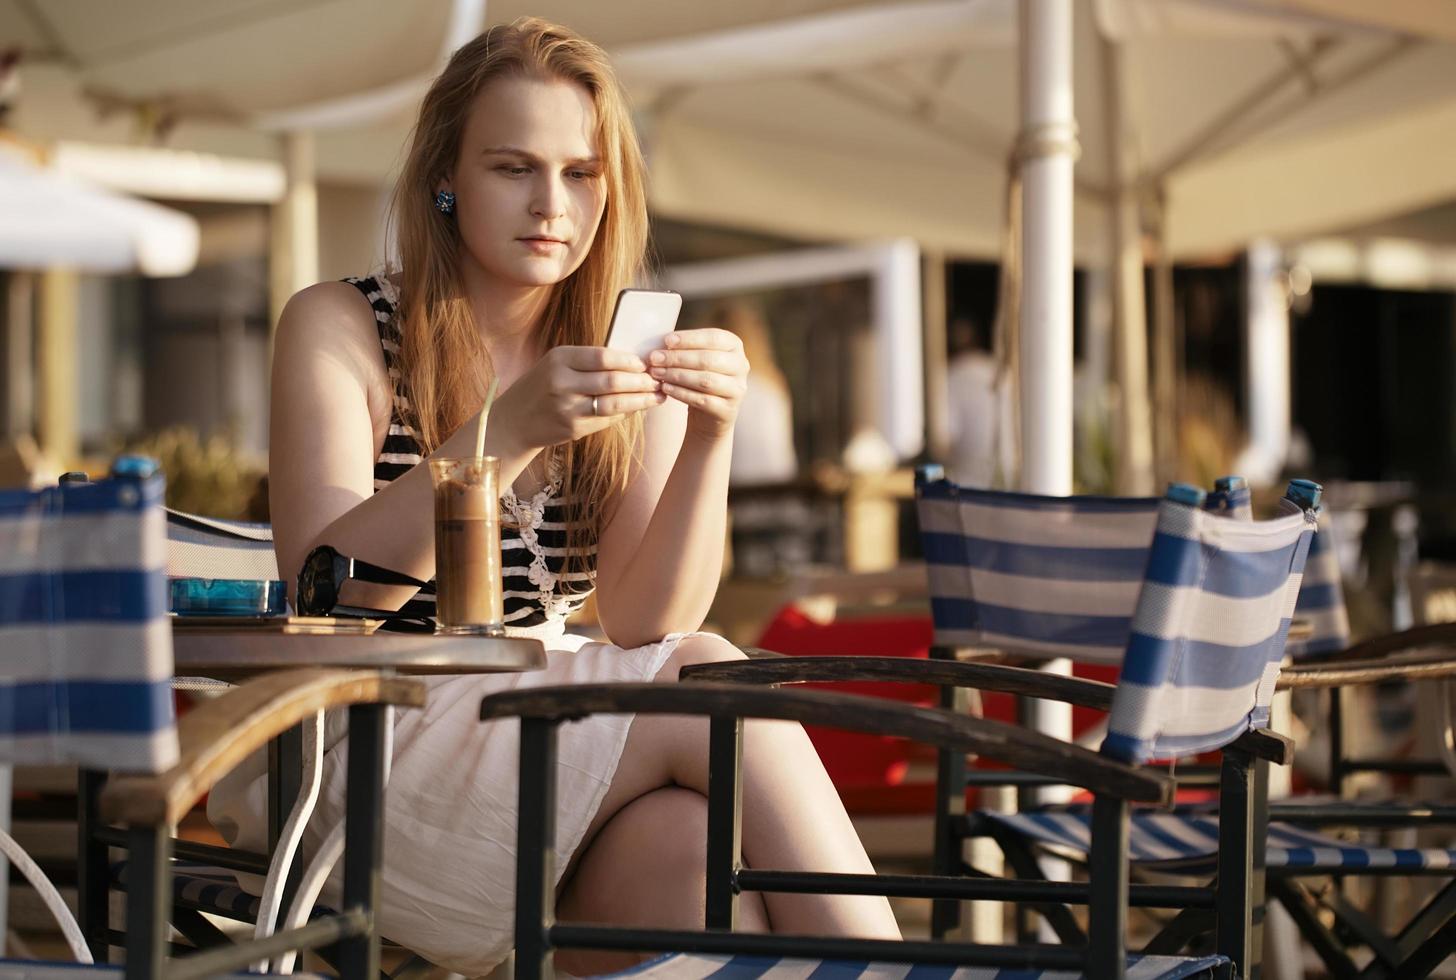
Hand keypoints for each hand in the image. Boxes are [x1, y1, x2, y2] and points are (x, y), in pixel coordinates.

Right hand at [493, 346, 663, 450]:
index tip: (645, 364)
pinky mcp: (573, 428)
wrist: (514, 420)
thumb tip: (633, 362)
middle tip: (658, 381)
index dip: (629, 361)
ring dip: (641, 400)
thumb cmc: (543, 386)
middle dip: (641, 382)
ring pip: (614, 403)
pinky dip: (626, 413)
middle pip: (612, 381)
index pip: (603, 356)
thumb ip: (589, 361)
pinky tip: (638, 408)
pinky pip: (607, 420)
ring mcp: (567, 407)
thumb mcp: (558, 364)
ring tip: (657, 396)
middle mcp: (562, 382)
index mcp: (559, 358)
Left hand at [648, 328, 749, 441]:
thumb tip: (660, 342)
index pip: (714, 338)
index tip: (666, 340)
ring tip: (657, 373)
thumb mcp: (695, 357)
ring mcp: (737, 389)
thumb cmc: (698, 376)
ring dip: (678, 376)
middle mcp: (741, 365)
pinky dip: (681, 393)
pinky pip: (703, 400)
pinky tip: (665, 388)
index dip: (690, 338)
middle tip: (655, 359)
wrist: (708, 412)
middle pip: (708, 359)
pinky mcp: (729, 409)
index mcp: (734, 346)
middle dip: (678, 358)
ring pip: (706, 380)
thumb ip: (684, 347)